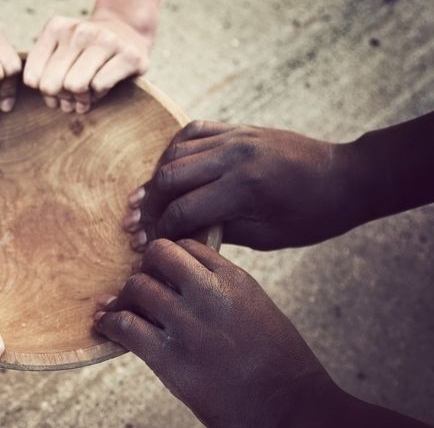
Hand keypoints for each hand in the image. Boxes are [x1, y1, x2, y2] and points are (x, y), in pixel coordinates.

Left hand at [23, 3, 155, 113]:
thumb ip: (43, 72)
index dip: (44, 92)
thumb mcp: (59, 52)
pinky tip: (104, 86)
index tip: (57, 88)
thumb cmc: (86, 52)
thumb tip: (51, 100)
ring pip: (75, 86)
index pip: (32, 78)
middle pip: (51, 85)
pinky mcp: (128, 55)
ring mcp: (105, 40)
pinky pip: (99, 86)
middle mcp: (79, 30)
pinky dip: (99, 94)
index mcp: (56, 28)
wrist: (127, 32)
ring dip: (81, 97)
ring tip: (88, 92)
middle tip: (73, 94)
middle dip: (62, 97)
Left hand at [94, 239, 332, 427]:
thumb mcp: (257, 309)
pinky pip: (125, 325)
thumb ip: (223, 291)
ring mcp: (188, 324)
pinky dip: (110, 323)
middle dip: (145, 268)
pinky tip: (106, 325)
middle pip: (157, 256)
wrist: (289, 407)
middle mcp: (210, 294)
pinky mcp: (170, 357)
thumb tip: (184, 283)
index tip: (161, 272)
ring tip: (121, 308)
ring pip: (137, 287)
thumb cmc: (278, 363)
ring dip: (125, 297)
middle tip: (141, 288)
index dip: (168, 258)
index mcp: (234, 279)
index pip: (186, 246)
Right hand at [123, 121, 355, 250]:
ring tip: (148, 201)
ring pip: (175, 152)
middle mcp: (235, 156)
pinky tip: (168, 169)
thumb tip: (180, 234)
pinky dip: (173, 150)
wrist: (345, 177)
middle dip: (149, 204)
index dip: (162, 229)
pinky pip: (193, 131)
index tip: (150, 244)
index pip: (184, 209)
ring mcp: (235, 137)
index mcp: (245, 187)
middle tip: (137, 223)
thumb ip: (221, 231)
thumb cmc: (313, 215)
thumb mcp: (268, 236)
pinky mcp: (238, 128)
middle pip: (169, 176)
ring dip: (157, 178)